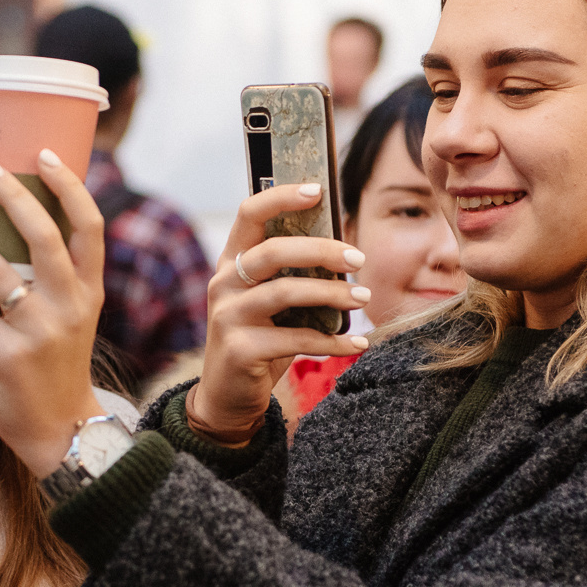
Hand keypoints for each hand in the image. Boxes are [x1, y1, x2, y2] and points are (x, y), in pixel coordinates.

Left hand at [0, 151, 107, 475]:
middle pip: (45, 236)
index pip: (89, 227)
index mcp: (90, 291)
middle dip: (14, 196)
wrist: (61, 429)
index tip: (44, 154)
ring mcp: (40, 332)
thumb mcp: (75, 317)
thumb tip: (23, 221)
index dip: (69, 186)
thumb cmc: (59, 365)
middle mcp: (71, 306)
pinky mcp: (7, 356)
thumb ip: (58, 277)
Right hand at [185, 182, 370, 444]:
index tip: (318, 190)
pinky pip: (297, 339)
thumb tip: (344, 252)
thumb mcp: (269, 302)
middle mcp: (223, 284)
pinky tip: (357, 343)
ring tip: (363, 298)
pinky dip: (333, 341)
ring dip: (332, 294)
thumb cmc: (259, 340)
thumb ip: (292, 276)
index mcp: (231, 263)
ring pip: (285, 293)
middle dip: (320, 250)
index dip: (282, 196)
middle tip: (358, 259)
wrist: (226, 396)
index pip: (250, 214)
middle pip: (273, 251)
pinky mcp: (241, 350)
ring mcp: (228, 317)